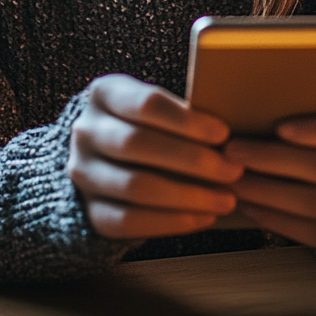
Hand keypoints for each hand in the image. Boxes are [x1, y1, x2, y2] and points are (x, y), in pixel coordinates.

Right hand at [66, 74, 243, 239]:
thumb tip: (229, 136)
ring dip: (188, 196)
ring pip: (135, 187)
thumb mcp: (150, 106)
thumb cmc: (141, 125)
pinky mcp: (87, 210)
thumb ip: (179, 113)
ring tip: (226, 199)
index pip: (146, 104)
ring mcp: (82, 173)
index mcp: (104, 94)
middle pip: (139, 145)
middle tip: (232, 170)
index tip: (223, 134)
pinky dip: (170, 221)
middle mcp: (86, 131)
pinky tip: (203, 217)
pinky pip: (128, 221)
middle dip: (193, 160)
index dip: (187, 120)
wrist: (98, 157)